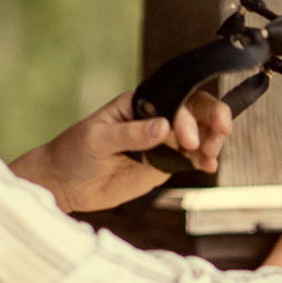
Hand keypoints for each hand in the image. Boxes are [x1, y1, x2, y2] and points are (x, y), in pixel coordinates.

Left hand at [10, 90, 234, 212]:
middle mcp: (155, 118)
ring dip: (210, 143)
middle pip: (193, 112)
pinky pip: (189, 159)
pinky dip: (202, 161)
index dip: (189, 114)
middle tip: (216, 139)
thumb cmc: (75, 152)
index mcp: (139, 104)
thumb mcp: (98, 139)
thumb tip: (163, 127)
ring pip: (197, 136)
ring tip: (211, 158)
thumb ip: (131, 134)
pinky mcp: (163, 164)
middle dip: (210, 122)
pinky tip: (208, 166)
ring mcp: (162, 142)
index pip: (173, 99)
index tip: (189, 137)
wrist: (65, 183)